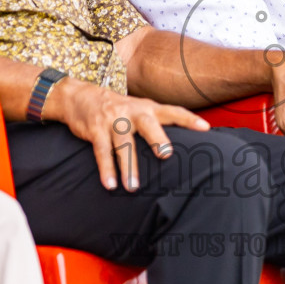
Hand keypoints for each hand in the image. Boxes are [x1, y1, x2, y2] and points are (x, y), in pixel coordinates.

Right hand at [44, 78, 209, 190]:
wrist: (79, 96)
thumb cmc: (118, 109)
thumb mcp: (139, 109)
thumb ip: (158, 123)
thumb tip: (183, 144)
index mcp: (147, 108)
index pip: (172, 111)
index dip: (188, 119)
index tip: (205, 128)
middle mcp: (132, 112)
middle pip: (147, 124)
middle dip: (157, 138)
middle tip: (166, 154)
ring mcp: (113, 120)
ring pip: (123, 144)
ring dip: (128, 167)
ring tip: (133, 187)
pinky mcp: (95, 130)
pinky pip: (101, 152)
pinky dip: (106, 169)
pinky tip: (110, 185)